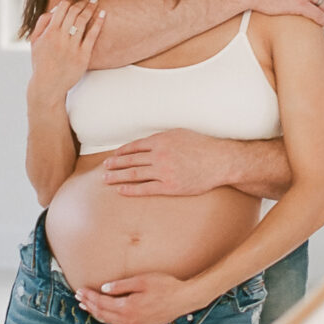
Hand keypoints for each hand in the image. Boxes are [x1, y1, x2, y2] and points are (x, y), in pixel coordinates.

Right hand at [28, 0, 104, 98]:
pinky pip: (92, 36)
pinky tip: (103, 14)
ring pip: (83, 22)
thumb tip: (53, 9)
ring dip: (90, 8)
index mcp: (49, 33)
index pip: (61, 9)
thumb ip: (41, 23)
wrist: (48, 85)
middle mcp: (61, 38)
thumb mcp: (35, 42)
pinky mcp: (83, 56)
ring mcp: (72, 47)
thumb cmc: (41, 62)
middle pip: (74, 13)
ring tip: (95, 0)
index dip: (70, 0)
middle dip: (82, 1)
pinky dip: (98, 23)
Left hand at [75, 272, 200, 323]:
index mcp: (128, 307)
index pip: (102, 303)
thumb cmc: (165, 286)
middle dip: (90, 305)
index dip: (90, 296)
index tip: (80, 290)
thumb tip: (104, 288)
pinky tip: (107, 315)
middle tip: (79, 298)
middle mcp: (130, 320)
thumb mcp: (142, 280)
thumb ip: (122, 285)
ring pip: (111, 322)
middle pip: (103, 314)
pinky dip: (109, 319)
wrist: (184, 299)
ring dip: (98, 313)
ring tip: (88, 307)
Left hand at [102, 129, 224, 195]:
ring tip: (106, 179)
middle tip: (104, 168)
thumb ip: (163, 138)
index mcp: (161, 140)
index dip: (121, 152)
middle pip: (131, 160)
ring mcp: (164, 171)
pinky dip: (131, 189)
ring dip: (118, 176)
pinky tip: (121, 190)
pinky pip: (145, 188)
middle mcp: (159, 155)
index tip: (112, 156)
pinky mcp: (170, 186)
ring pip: (134, 174)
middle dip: (115, 164)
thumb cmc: (202, 146)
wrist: (220, 161)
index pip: (135, 146)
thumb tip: (147, 142)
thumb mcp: (180, 134)